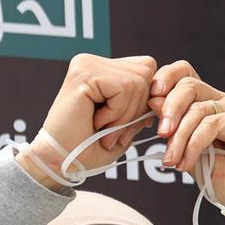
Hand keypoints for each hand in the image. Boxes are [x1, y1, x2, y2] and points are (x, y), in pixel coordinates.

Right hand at [20, 53, 158, 188]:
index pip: (147, 69)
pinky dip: (117, 113)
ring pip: (138, 81)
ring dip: (126, 114)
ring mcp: (86, 64)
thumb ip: (144, 102)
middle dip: (138, 109)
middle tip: (113, 131)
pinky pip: (125, 88)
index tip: (126, 125)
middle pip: (147, 72)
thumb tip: (164, 91)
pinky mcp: (83, 74)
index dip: (145, 100)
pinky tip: (96, 122)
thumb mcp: (126, 122)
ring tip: (103, 127)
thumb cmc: (91, 147)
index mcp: (102, 68)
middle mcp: (92, 61)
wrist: (60, 162)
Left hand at [152, 62, 224, 224]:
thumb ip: (175, 133)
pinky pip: (213, 124)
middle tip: (160, 134)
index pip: (184, 75)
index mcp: (207, 106)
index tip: (148, 101)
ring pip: (198, 108)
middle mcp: (222, 103)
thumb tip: (153, 103)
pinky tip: (188, 162)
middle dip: (168, 108)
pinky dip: (194, 144)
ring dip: (179, 136)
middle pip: (189, 84)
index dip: (165, 79)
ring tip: (172, 160)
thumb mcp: (190, 156)